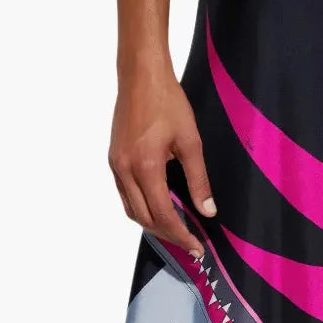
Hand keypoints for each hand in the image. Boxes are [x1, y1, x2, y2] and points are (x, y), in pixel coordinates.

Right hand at [108, 61, 213, 256]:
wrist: (140, 75)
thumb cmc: (168, 102)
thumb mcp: (191, 142)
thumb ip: (199, 180)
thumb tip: (208, 211)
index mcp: (146, 167)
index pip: (163, 215)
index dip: (181, 235)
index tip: (196, 247)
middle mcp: (125, 170)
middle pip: (144, 218)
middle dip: (168, 235)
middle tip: (190, 244)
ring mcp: (116, 165)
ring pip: (132, 210)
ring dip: (153, 225)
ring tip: (176, 231)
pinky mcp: (114, 159)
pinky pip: (125, 195)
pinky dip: (142, 209)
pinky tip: (158, 209)